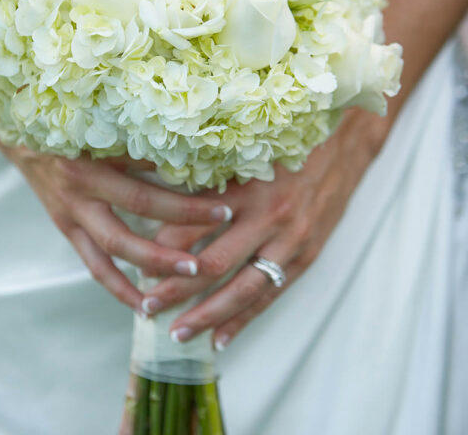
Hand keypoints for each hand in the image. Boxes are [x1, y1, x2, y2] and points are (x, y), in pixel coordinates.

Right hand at [0, 78, 231, 310]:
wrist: (18, 137)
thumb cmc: (67, 126)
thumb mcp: (101, 129)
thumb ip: (139, 146)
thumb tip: (188, 160)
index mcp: (93, 161)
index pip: (147, 185)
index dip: (184, 199)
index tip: (223, 205)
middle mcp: (80, 191)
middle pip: (134, 218)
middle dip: (176, 234)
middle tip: (209, 255)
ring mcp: (71, 215)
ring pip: (114, 251)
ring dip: (152, 268)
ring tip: (188, 280)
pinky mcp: (66, 229)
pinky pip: (94, 265)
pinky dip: (118, 288)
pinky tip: (143, 306)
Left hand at [140, 110, 388, 347]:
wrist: (345, 143)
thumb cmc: (287, 142)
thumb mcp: (245, 151)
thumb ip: (209, 176)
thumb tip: (165, 204)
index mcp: (246, 186)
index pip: (194, 225)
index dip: (163, 248)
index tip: (137, 263)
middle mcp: (268, 216)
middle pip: (213, 264)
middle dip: (176, 290)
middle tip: (146, 308)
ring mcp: (291, 240)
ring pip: (242, 289)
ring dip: (208, 314)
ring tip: (178, 333)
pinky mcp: (307, 255)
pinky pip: (271, 294)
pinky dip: (245, 318)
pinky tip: (222, 338)